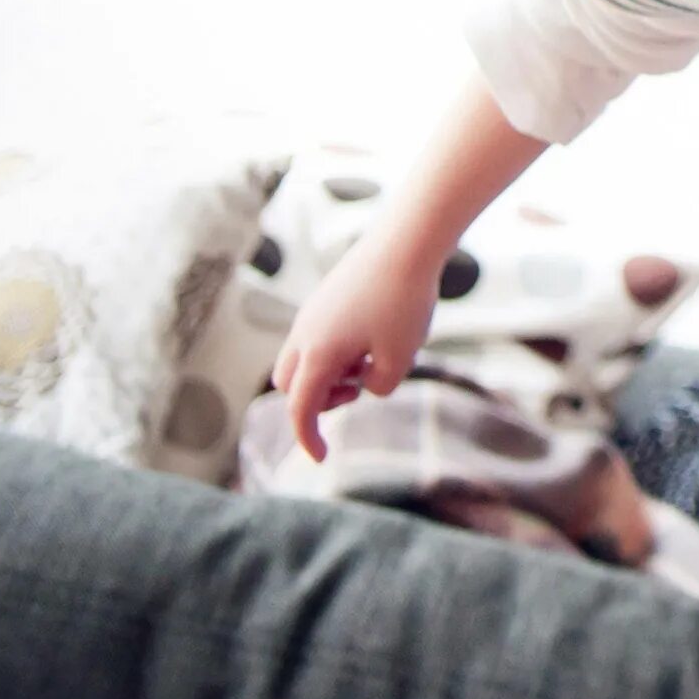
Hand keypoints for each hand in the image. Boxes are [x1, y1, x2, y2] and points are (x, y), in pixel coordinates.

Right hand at [271, 229, 440, 463]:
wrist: (408, 240)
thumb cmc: (404, 300)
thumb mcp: (399, 358)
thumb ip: (379, 386)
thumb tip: (366, 380)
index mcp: (317, 354)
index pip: (300, 410)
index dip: (307, 438)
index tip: (321, 458)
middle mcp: (304, 333)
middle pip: (290, 385)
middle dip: (317, 400)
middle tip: (357, 388)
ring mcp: (313, 311)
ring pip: (302, 358)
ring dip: (328, 373)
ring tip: (371, 357)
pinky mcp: (327, 296)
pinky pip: (318, 335)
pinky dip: (337, 349)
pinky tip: (376, 333)